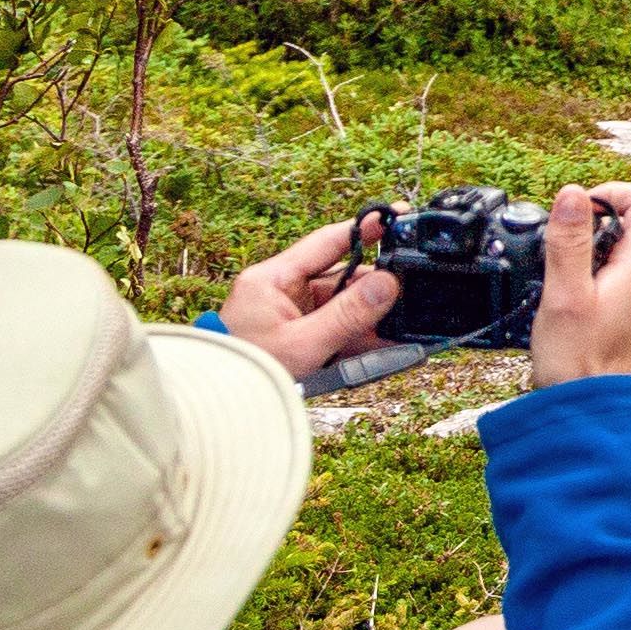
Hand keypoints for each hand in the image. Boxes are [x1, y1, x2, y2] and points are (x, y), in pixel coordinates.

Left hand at [218, 216, 403, 378]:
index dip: (362, 230)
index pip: (325, 243)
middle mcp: (281, 292)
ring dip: (370, 320)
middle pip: (340, 279)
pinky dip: (359, 338)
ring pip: (342, 307)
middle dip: (374, 291)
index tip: (396, 218)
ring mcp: (290, 316)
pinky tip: (386, 345)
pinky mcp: (297, 338)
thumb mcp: (303, 345)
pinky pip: (336, 331)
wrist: (220, 410)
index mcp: (272, 279)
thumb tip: (388, 283)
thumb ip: (348, 314)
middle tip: (410, 296)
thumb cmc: (246, 376)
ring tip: (402, 331)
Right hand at [529, 183, 630, 386]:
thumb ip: (570, 242)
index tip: (582, 206)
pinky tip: (574, 306)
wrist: (591, 421)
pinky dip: (602, 283)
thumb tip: (574, 194)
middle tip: (564, 245)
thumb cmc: (578, 365)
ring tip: (564, 279)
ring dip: (599, 257)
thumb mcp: (564, 295)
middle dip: (601, 226)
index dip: (615, 193)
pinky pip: (627, 288)